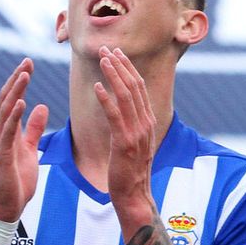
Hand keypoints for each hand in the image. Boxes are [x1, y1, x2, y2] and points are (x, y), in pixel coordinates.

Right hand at [0, 59, 49, 221]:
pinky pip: (7, 132)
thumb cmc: (17, 181)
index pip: (12, 100)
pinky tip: (22, 102)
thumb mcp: (29, 150)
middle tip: (27, 61)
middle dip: (17, 80)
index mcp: (7, 131)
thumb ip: (34, 129)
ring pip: (5, 111)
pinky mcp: (1, 156)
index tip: (29, 65)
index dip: (19, 82)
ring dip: (16, 91)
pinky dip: (14, 116)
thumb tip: (40, 107)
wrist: (8, 207)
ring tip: (25, 75)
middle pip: (6, 100)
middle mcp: (0, 133)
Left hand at [94, 47, 158, 211]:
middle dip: (120, 65)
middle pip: (134, 86)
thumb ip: (132, 125)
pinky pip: (115, 116)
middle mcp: (145, 124)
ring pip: (126, 96)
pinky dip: (107, 100)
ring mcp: (136, 133)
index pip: (139, 88)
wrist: (134, 195)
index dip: (127, 68)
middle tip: (107, 49)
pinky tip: (98, 87)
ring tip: (102, 60)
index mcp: (148, 122)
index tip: (116, 53)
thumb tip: (125, 110)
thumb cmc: (130, 172)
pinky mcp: (124, 143)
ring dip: (113, 75)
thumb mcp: (134, 143)